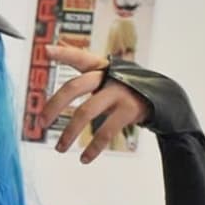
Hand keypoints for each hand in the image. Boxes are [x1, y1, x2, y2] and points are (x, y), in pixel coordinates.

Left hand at [36, 45, 148, 163]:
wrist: (162, 96)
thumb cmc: (124, 85)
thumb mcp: (106, 74)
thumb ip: (83, 69)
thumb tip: (55, 47)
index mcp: (100, 66)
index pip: (79, 57)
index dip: (63, 53)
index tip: (45, 51)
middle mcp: (109, 76)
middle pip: (74, 87)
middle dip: (54, 105)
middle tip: (41, 122)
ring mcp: (119, 92)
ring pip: (86, 112)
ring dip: (69, 133)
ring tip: (59, 148)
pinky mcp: (129, 110)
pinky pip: (106, 131)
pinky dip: (93, 147)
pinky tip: (84, 158)